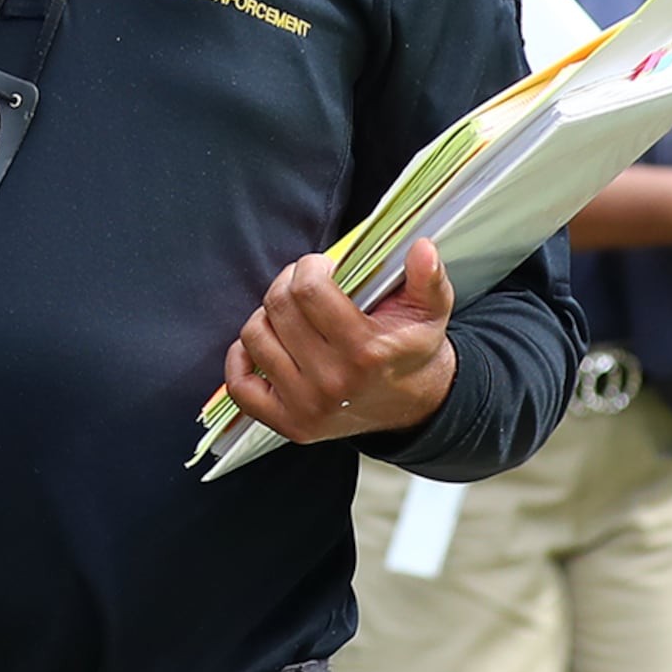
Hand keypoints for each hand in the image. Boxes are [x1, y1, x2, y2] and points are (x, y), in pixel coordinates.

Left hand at [222, 239, 458, 445]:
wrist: (412, 406)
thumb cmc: (412, 350)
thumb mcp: (430, 311)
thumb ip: (428, 277)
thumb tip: (422, 247)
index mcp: (365, 351)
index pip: (309, 290)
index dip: (310, 266)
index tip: (322, 267)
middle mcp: (332, 381)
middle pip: (278, 307)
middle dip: (288, 283)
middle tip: (304, 284)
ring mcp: (307, 406)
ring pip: (255, 337)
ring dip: (268, 315)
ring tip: (290, 313)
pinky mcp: (289, 423)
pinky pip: (241, 386)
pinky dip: (242, 358)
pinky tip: (266, 343)